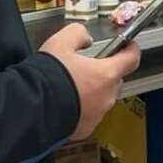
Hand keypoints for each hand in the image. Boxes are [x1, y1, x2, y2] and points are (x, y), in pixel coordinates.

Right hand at [40, 24, 141, 139]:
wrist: (31, 109)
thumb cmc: (48, 76)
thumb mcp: (60, 42)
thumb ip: (78, 34)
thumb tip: (85, 38)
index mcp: (106, 74)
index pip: (131, 59)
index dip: (131, 50)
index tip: (129, 46)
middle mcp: (106, 96)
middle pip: (114, 80)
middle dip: (104, 72)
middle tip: (85, 67)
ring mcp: (97, 115)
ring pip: (102, 98)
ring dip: (92, 91)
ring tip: (70, 86)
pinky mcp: (85, 129)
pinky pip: (89, 115)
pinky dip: (82, 108)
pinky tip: (64, 102)